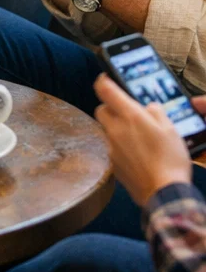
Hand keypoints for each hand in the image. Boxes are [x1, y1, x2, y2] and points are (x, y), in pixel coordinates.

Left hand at [94, 73, 193, 207]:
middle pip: (101, 110)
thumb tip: (149, 107)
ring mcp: (111, 146)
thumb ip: (156, 113)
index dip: (103, 81)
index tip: (104, 78)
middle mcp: (115, 129)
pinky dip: (118, 145)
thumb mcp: (171, 129)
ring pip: (105, 129)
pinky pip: (110, 147)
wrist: (163, 192)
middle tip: (128, 114)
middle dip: (110, 108)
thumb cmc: (170, 159)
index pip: (106, 90)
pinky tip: (135, 154)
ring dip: (115, 127)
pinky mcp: (111, 162)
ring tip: (135, 136)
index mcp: (130, 116)